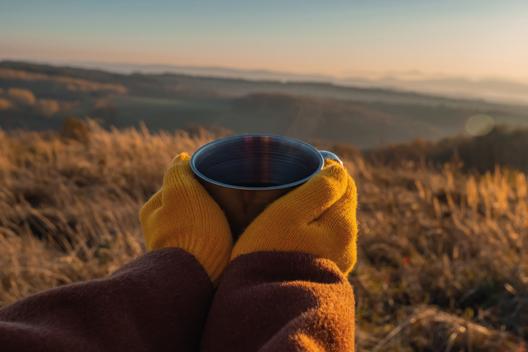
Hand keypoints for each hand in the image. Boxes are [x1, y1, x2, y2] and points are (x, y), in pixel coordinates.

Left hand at [140, 153, 231, 281]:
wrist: (199, 275)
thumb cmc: (190, 228)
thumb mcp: (181, 189)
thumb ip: (178, 171)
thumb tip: (181, 157)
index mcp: (152, 212)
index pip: (176, 186)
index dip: (197, 180)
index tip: (215, 180)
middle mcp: (159, 231)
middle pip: (189, 206)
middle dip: (206, 202)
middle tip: (227, 198)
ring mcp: (177, 249)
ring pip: (200, 224)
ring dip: (215, 220)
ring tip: (233, 218)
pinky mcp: (194, 264)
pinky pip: (208, 241)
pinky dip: (219, 236)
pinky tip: (233, 235)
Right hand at [232, 160, 357, 274]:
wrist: (263, 306)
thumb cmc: (270, 254)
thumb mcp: (288, 213)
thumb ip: (318, 189)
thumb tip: (339, 170)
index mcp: (342, 225)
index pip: (345, 183)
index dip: (323, 172)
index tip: (298, 174)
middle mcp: (348, 243)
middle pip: (338, 203)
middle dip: (318, 194)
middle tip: (287, 195)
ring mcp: (339, 260)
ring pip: (330, 223)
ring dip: (313, 215)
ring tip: (286, 217)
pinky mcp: (326, 272)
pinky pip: (323, 241)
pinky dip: (310, 234)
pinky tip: (290, 239)